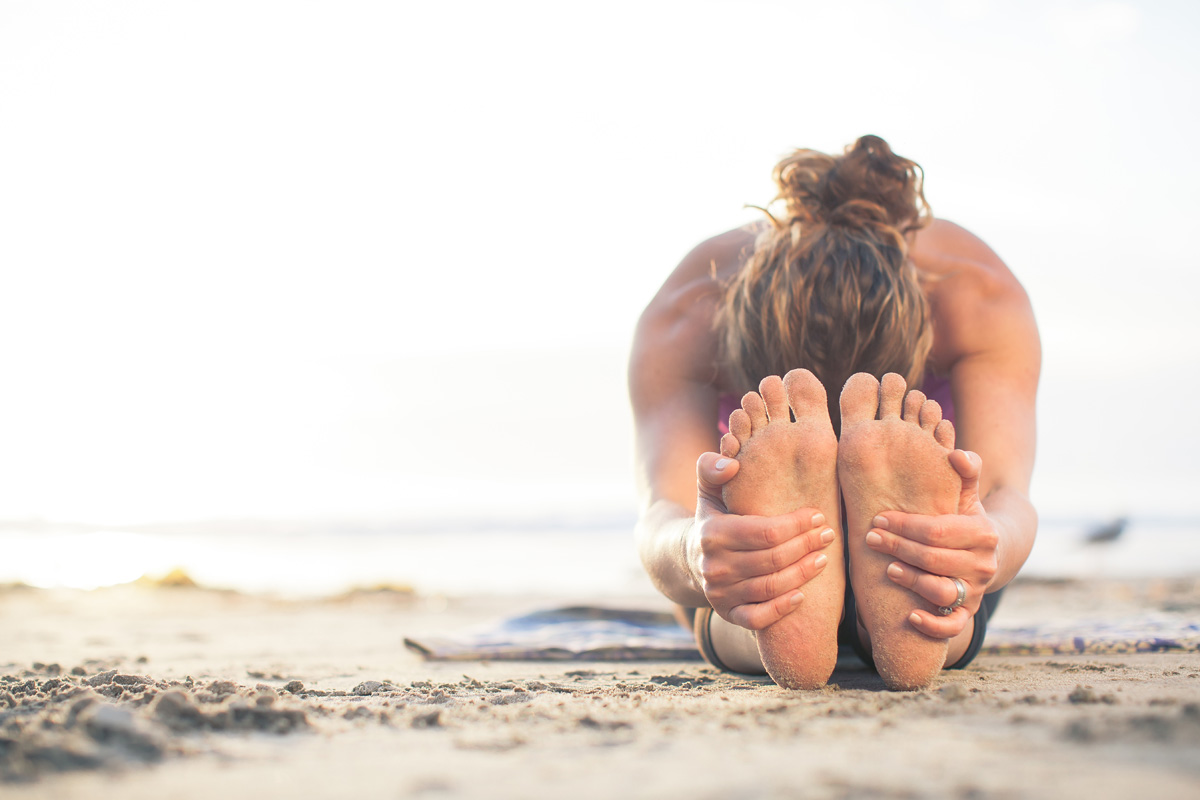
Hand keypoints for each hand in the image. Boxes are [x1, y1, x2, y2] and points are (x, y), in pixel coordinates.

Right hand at [688, 451, 835, 630]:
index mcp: (712, 534)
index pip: (765, 533)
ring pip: (771, 588)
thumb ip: (712, 467)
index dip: (797, 525)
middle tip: (828, 535)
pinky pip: (757, 619)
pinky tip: (802, 596)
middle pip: (773, 560)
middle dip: (806, 546)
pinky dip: (781, 609)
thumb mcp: (708, 489)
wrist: (689, 557)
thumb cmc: (712, 517)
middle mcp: (714, 567)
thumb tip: (731, 464)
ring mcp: (720, 594)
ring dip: (803, 574)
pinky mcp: (727, 614)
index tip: (818, 516)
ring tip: (823, 558)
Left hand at [866, 450, 998, 638]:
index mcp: (983, 533)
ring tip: (888, 571)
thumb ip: (965, 472)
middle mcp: (983, 565)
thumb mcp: (966, 494)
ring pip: (942, 592)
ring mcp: (976, 591)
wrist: (992, 550)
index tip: (877, 519)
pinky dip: (933, 625)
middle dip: (899, 549)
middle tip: (871, 540)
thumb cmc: (965, 517)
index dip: (904, 526)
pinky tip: (910, 616)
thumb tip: (957, 453)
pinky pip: (953, 626)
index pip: (937, 531)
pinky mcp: (968, 612)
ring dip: (912, 582)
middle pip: (934, 560)